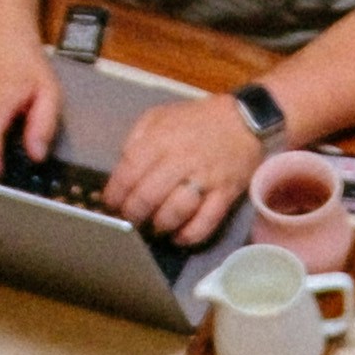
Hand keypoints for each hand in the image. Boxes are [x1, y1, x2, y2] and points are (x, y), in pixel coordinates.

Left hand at [102, 88, 264, 248]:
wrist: (244, 120)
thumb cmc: (196, 121)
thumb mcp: (160, 116)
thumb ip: (137, 139)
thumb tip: (121, 170)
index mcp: (161, 138)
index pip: (129, 171)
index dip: (115, 194)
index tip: (111, 206)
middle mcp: (181, 159)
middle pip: (148, 196)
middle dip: (133, 214)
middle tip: (131, 220)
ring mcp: (205, 179)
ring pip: (175, 212)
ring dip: (159, 225)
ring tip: (155, 227)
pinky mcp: (225, 195)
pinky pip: (205, 223)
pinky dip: (189, 235)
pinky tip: (179, 237)